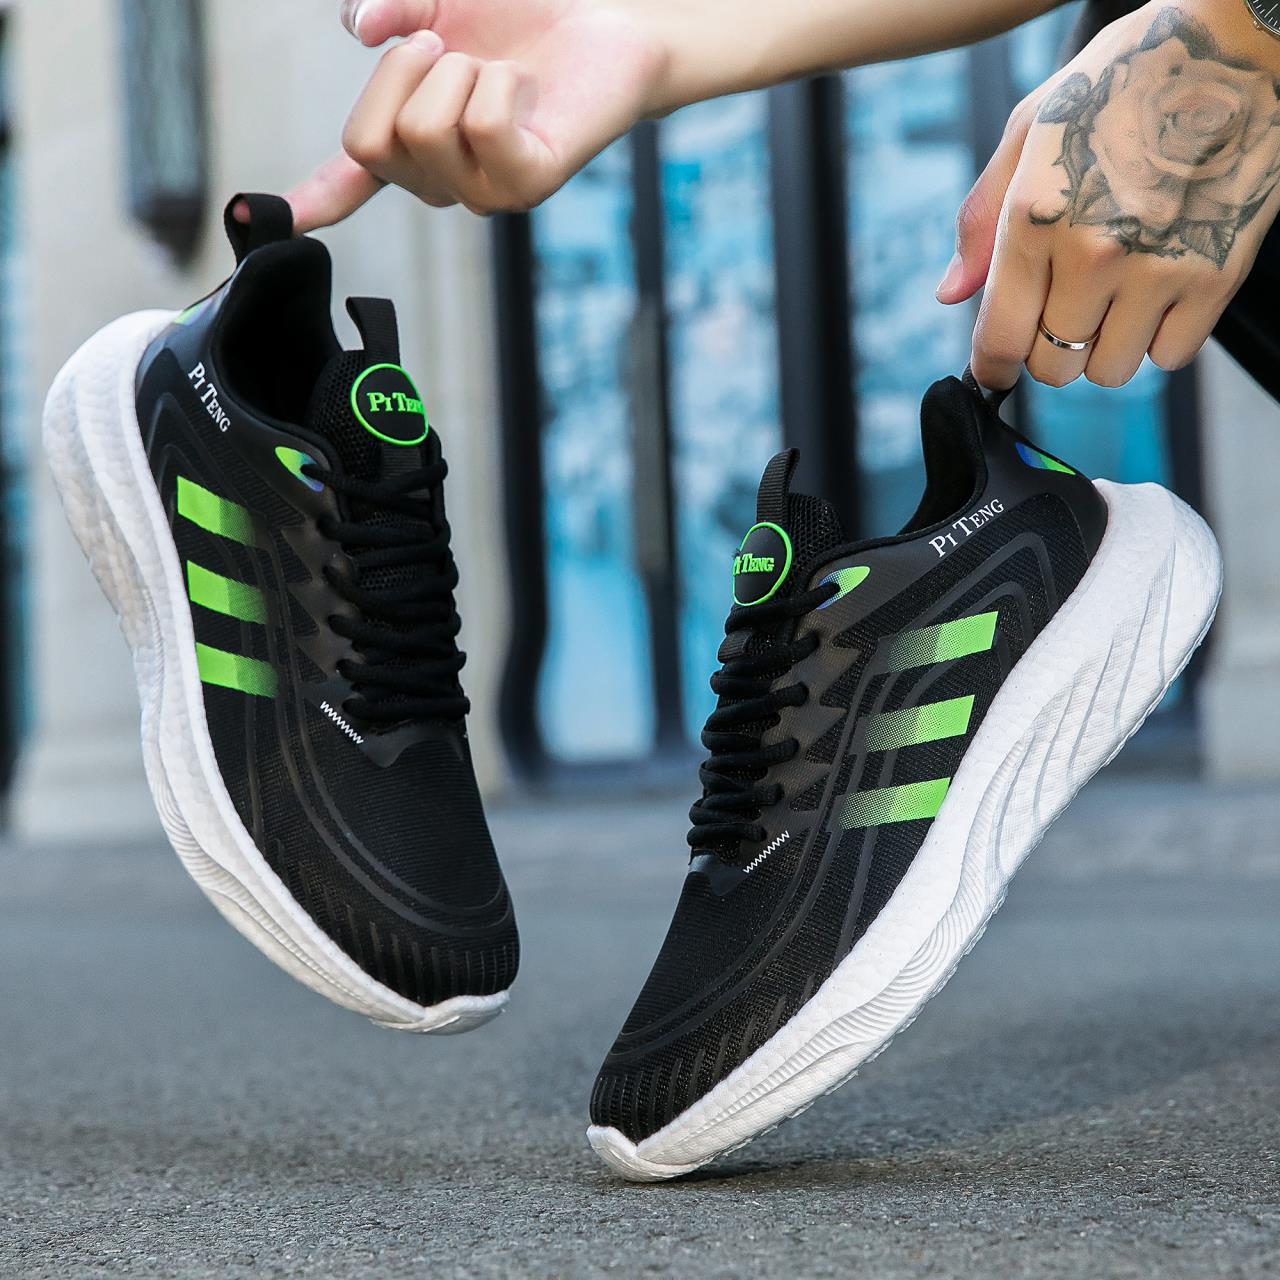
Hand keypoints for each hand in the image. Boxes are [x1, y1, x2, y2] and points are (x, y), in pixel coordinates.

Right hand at [285, 0, 668, 230]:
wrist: (606, 21)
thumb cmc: (524, 13)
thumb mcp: (440, 0)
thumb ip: (392, 8)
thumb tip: (356, 25)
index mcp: (413, 142)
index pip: (349, 180)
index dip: (305, 197)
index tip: (249, 217)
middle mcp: (442, 179)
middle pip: (370, 140)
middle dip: (399, 71)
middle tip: (444, 48)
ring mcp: (484, 190)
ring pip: (423, 130)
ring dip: (456, 70)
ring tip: (495, 70)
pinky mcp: (527, 185)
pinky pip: (481, 127)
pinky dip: (499, 84)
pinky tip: (523, 89)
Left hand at [939, 1, 1279, 389]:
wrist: (1237, 44)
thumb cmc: (1126, 81)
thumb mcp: (1031, 130)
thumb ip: (982, 219)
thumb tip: (951, 295)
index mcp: (1036, 217)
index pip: (1000, 338)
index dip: (990, 368)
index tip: (994, 371)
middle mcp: (1093, 252)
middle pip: (1053, 365)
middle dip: (1051, 347)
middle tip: (1067, 304)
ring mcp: (1158, 268)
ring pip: (1110, 371)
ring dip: (1106, 346)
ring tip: (1117, 292)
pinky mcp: (1216, 276)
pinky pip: (1170, 355)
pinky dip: (1161, 336)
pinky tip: (1160, 288)